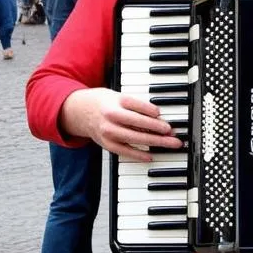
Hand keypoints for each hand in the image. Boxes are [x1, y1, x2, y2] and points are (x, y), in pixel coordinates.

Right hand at [60, 87, 183, 162]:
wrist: (79, 112)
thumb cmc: (104, 102)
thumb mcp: (119, 96)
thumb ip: (136, 105)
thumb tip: (157, 117)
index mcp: (116, 100)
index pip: (138, 106)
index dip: (153, 111)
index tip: (163, 116)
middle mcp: (112, 116)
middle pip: (139, 123)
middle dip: (158, 129)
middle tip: (173, 132)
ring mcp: (109, 131)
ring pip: (135, 138)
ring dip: (155, 141)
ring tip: (169, 143)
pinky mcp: (107, 144)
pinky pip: (125, 151)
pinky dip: (138, 154)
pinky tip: (150, 156)